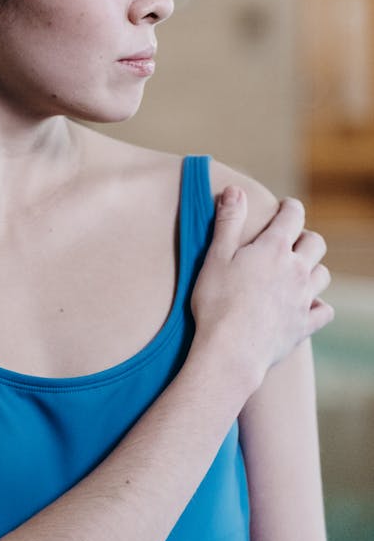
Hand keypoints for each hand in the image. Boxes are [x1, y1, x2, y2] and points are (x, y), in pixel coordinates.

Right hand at [191, 187, 332, 395]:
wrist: (231, 350)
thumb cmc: (217, 302)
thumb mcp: (216, 256)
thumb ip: (228, 222)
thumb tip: (236, 189)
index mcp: (274, 249)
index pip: (293, 215)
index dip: (290, 207)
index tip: (285, 207)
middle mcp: (296, 270)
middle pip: (316, 243)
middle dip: (305, 238)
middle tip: (290, 241)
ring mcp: (303, 298)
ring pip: (323, 274)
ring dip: (312, 269)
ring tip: (297, 272)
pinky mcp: (304, 325)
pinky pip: (324, 310)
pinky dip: (318, 305)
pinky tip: (306, 306)